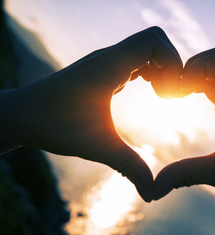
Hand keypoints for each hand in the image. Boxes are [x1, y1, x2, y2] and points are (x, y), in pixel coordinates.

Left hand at [1, 27, 182, 201]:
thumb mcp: (97, 147)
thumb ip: (129, 167)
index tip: (171, 94)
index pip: (153, 41)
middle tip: (170, 96)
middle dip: (172, 66)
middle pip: (155, 40)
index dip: (173, 63)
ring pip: (146, 48)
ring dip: (161, 67)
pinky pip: (135, 58)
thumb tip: (152, 194)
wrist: (22, 115)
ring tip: (162, 95)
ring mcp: (106, 61)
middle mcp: (109, 57)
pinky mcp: (103, 68)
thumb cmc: (53, 125)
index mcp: (110, 66)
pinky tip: (148, 90)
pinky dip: (150, 70)